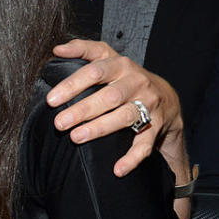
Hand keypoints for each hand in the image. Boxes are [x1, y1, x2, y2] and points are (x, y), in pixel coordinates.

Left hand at [47, 39, 183, 176]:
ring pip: (124, 117)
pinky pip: (144, 144)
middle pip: (109, 96)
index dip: (73, 84)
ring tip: (76, 137)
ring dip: (100, 128)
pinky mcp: (156, 126)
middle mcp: (136, 83)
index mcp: (121, 65)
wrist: (166, 97)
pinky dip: (132, 158)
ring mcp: (148, 105)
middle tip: (59, 123)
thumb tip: (57, 49)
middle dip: (82, 110)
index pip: (95, 70)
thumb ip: (84, 50)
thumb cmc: (126, 77)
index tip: (52, 99)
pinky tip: (117, 169)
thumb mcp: (109, 58)